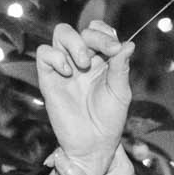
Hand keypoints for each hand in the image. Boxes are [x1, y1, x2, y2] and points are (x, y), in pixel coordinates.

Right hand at [36, 20, 132, 171]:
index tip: (115, 48)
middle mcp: (82, 60)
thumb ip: (121, 66)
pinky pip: (44, 53)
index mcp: (101, 60)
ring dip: (75, 42)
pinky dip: (55, 56)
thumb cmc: (109, 120)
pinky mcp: (48, 78)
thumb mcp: (120, 92)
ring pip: (61, 33)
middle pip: (82, 30)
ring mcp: (64, 67)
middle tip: (106, 52)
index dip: (106, 33)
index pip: (99, 31)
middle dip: (95, 37)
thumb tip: (129, 43)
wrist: (93, 145)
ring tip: (83, 63)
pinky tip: (68, 72)